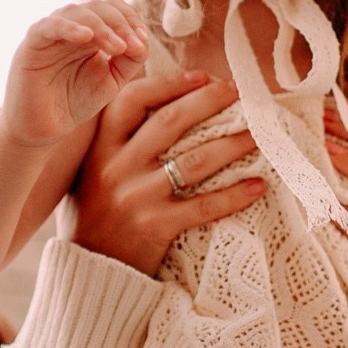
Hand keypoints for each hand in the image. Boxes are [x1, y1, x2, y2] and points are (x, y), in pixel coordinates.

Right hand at [0, 0, 149, 147]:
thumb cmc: (75, 102)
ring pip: (76, 11)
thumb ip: (130, 60)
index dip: (130, 19)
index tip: (141, 43)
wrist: (44, 128)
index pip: (113, 8)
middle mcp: (70, 27)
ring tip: (118, 47)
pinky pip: (49, 26)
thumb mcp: (112, 80)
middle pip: (98, 7)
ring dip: (102, 26)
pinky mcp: (32, 44)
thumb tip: (143, 38)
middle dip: (120, 24)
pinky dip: (69, 27)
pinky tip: (86, 37)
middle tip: (132, 47)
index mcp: (91, 32)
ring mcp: (50, 33)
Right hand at [72, 68, 266, 274]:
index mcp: (99, 149)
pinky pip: (203, 206)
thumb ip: (118, 141)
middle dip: (208, 101)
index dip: (169, 83)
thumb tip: (166, 105)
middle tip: (238, 93)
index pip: (131, 100)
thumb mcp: (92, 171)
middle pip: (169, 122)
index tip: (203, 75)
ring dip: (231, 144)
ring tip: (258, 135)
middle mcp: (116, 168)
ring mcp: (136, 198)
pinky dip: (234, 195)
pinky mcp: (155, 227)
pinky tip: (257, 185)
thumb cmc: (96, 215)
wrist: (90, 272)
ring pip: (194, 161)